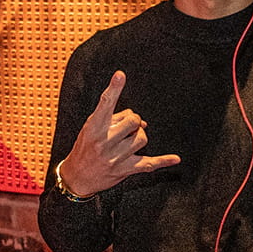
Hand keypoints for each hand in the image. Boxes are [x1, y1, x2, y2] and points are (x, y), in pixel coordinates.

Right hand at [59, 71, 180, 196]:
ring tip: (128, 141)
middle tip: (127, 127)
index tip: (120, 75)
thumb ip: (114, 118)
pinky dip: (163, 161)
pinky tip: (175, 158)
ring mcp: (114, 157)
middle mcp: (104, 141)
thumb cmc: (85, 148)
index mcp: (94, 127)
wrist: (77, 176)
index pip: (105, 104)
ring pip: (141, 139)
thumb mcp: (91, 128)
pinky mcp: (125, 170)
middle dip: (134, 121)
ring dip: (138, 137)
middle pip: (133, 121)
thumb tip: (140, 120)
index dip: (114, 89)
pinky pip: (149, 164)